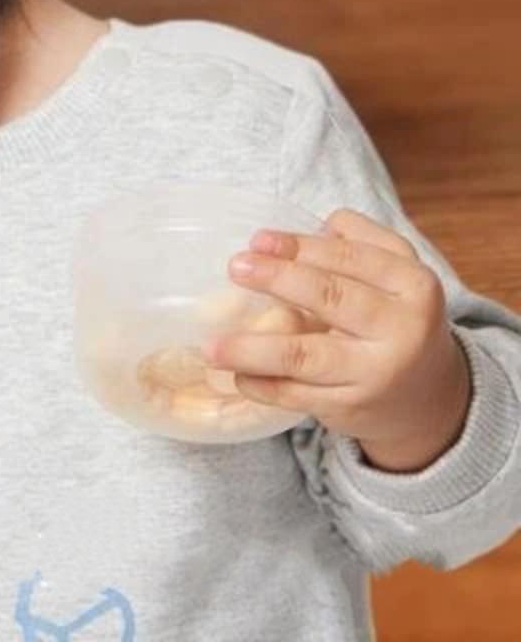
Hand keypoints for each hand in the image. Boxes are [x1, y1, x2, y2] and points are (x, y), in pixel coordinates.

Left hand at [202, 207, 472, 472]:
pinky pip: (298, 395)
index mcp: (413, 286)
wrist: (430, 397)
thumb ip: (354, 241)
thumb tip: (292, 234)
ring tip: (212, 344)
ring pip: (306, 355)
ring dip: (253, 349)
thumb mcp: (395, 272)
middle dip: (277, 279)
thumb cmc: (395, 316)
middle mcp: (403, 331)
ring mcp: (377, 374)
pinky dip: (261, 384)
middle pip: (331, 297)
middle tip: (235, 268)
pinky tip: (235, 373)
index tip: (258, 240)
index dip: (301, 246)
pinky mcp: (354, 407)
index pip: (351, 258)